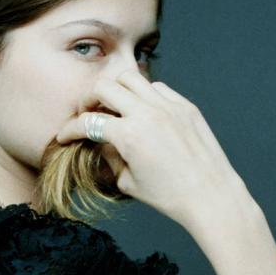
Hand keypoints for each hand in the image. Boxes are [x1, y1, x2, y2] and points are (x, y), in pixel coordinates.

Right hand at [55, 69, 249, 230]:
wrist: (211, 195)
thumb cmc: (170, 196)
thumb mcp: (128, 182)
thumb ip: (109, 156)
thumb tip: (100, 141)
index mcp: (129, 136)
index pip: (88, 122)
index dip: (69, 130)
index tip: (64, 136)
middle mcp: (147, 114)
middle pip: (104, 87)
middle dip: (89, 99)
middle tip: (89, 113)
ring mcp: (169, 107)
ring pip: (131, 78)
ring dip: (117, 90)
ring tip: (116, 107)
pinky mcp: (186, 107)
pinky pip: (158, 88)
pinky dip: (145, 95)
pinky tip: (145, 111)